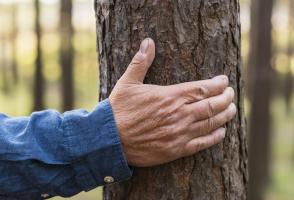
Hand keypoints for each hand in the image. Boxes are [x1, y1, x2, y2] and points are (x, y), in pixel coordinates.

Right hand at [109, 38, 236, 166]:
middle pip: (213, 105)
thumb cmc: (119, 110)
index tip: (224, 81)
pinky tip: (220, 132)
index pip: (203, 88)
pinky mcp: (176, 150)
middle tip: (231, 95)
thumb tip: (148, 42)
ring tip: (232, 110)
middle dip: (226, 98)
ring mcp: (179, 133)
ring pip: (211, 123)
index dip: (218, 84)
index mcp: (170, 96)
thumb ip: (141, 62)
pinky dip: (215, 137)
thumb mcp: (127, 82)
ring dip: (225, 116)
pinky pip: (202, 143)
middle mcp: (179, 114)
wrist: (109, 139)